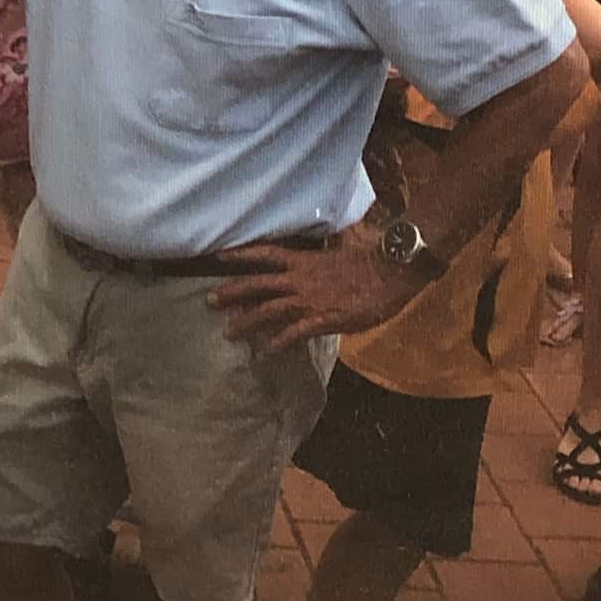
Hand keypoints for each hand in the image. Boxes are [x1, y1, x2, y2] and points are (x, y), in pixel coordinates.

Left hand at [206, 225, 424, 352]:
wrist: (391, 273)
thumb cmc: (370, 259)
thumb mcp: (341, 249)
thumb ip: (323, 253)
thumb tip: (319, 248)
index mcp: (304, 260)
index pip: (266, 254)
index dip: (242, 255)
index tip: (219, 256)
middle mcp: (300, 279)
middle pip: (258, 284)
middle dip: (232, 292)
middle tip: (209, 301)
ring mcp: (309, 300)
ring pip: (269, 310)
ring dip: (247, 321)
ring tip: (228, 332)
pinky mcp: (322, 319)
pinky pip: (294, 333)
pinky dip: (278, 343)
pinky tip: (265, 353)